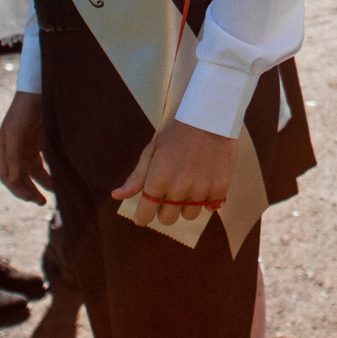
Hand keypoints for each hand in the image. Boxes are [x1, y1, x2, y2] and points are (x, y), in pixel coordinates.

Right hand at [0, 90, 53, 203]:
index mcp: (4, 149)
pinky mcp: (43, 142)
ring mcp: (29, 147)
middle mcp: (15, 150)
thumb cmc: (24, 110)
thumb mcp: (17, 133)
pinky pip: (46, 162)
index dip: (18, 190)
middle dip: (30, 190)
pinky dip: (51, 171)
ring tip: (53, 194)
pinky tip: (60, 178)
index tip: (31, 199)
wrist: (40, 90)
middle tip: (42, 202)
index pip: (8, 177)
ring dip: (42, 183)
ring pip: (34, 171)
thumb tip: (13, 180)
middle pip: (21, 177)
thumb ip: (15, 156)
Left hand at [112, 120, 235, 228]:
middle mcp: (178, 188)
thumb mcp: (152, 151)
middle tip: (170, 194)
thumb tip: (116, 196)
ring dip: (187, 205)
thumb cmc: (177, 134)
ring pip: (189, 215)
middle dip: (165, 210)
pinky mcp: (220, 188)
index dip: (143, 217)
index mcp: (157, 179)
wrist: (210, 118)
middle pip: (167, 219)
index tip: (144, 216)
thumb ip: (136, 177)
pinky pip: (210, 207)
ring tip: (190, 186)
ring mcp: (200, 189)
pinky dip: (206, 199)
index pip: (145, 214)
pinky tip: (205, 183)